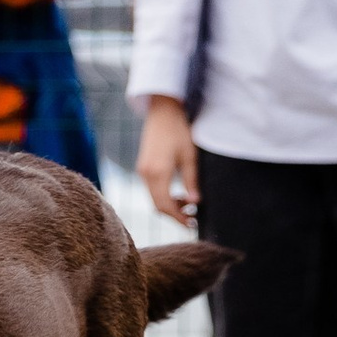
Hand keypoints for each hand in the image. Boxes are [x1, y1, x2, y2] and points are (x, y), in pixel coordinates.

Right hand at [136, 98, 201, 229]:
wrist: (162, 112)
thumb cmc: (179, 132)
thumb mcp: (190, 157)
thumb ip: (191, 181)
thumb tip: (195, 203)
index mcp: (158, 172)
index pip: (166, 205)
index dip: (179, 218)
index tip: (192, 224)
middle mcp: (146, 174)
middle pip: (158, 206)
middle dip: (175, 215)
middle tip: (193, 217)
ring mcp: (142, 171)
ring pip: (154, 199)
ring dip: (169, 206)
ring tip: (188, 204)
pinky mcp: (143, 167)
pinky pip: (151, 190)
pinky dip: (163, 196)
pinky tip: (177, 193)